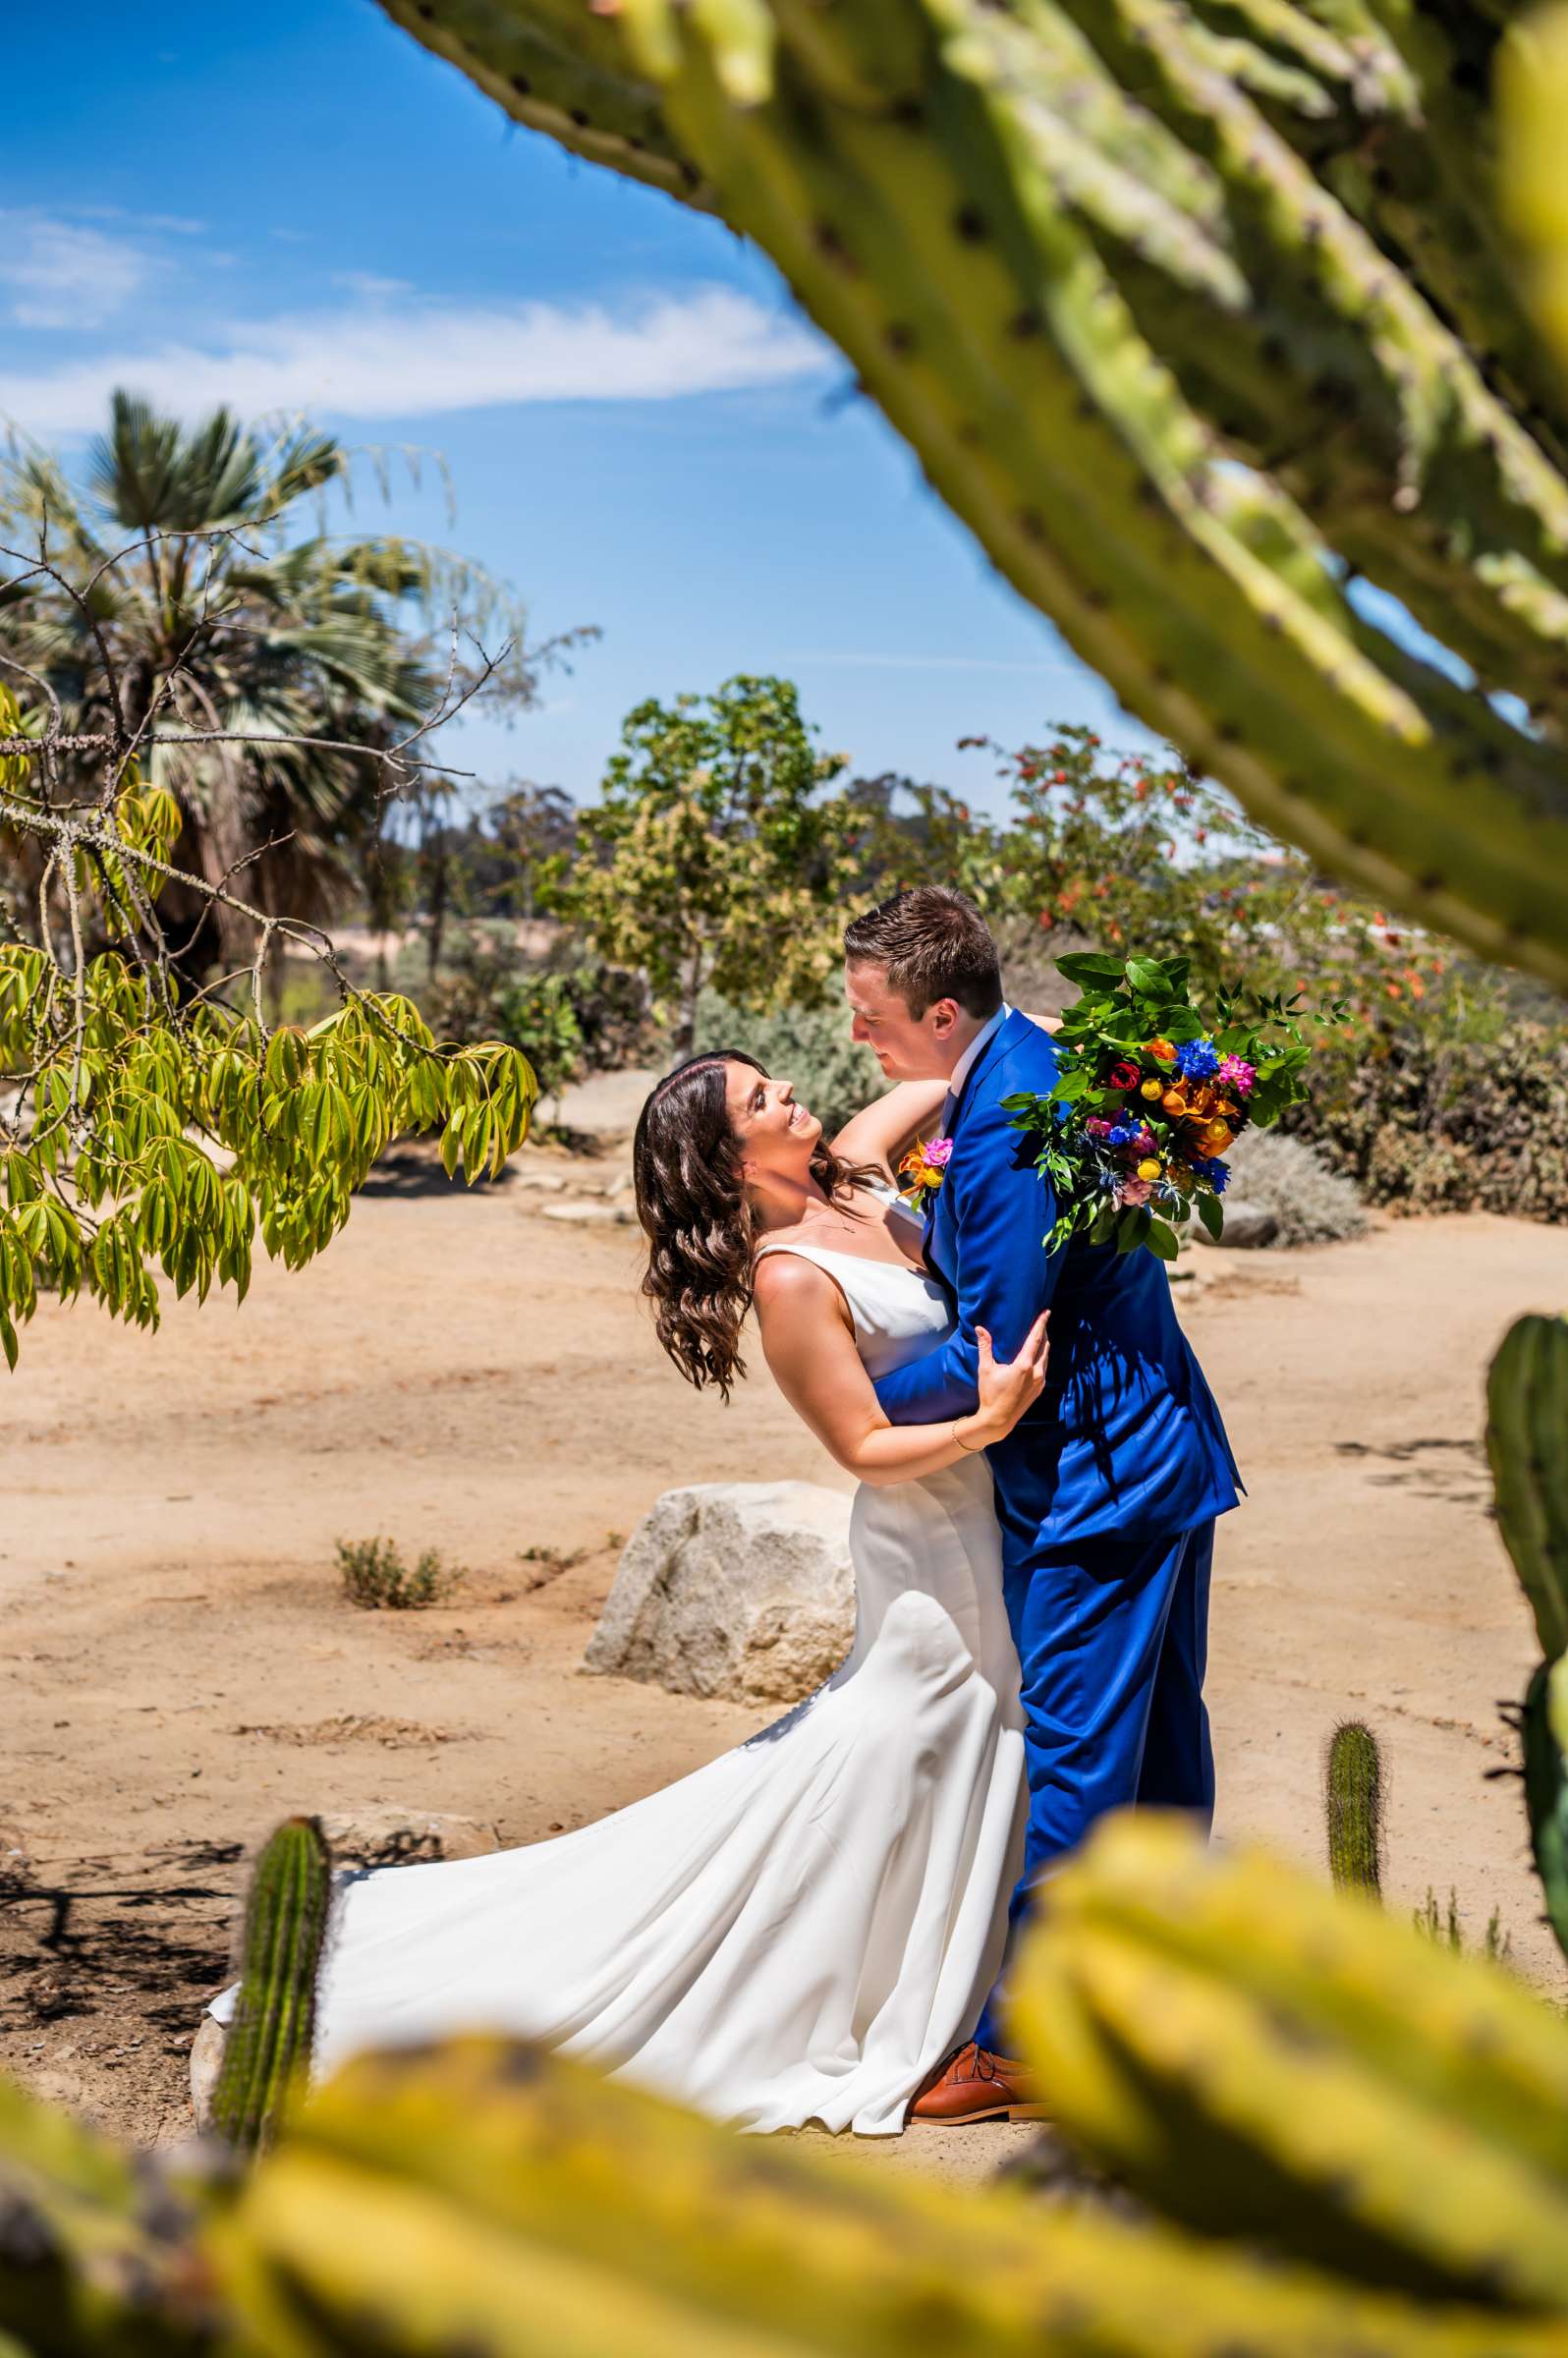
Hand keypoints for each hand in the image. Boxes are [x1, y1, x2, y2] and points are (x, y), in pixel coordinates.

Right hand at [973, 1313, 1049, 1437]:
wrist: (998, 1420)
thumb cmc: (990, 1394)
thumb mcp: (985, 1369)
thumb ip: (985, 1347)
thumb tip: (980, 1328)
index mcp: (1024, 1365)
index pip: (1036, 1338)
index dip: (1041, 1324)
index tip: (1046, 1312)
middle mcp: (1036, 1372)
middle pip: (1045, 1346)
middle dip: (1044, 1332)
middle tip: (1043, 1321)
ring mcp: (1040, 1382)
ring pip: (1046, 1358)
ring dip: (1045, 1345)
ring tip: (1041, 1336)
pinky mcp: (1039, 1389)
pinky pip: (1045, 1368)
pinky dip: (1043, 1358)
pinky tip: (1038, 1357)